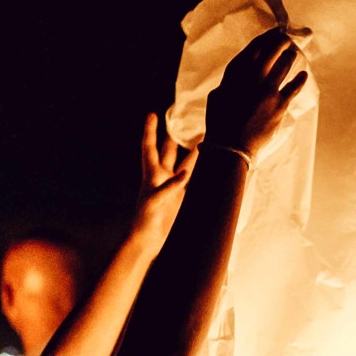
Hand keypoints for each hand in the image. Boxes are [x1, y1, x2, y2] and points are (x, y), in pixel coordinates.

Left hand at [132, 112, 195, 245]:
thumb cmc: (144, 220)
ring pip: (184, 163)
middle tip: (183, 120)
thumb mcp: (154, 202)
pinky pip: (193, 180)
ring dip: (193, 151)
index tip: (152, 114)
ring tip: (204, 136)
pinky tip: (211, 164)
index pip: (149, 147)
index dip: (150, 131)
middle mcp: (162, 177)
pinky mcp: (182, 198)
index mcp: (151, 175)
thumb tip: (184, 174)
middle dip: (175, 135)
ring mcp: (173, 187)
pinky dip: (201, 172)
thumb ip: (169, 187)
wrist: (148, 241)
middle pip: (169, 150)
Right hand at [201, 27, 306, 161]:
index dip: (265, 39)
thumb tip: (240, 73)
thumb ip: (230, 81)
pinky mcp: (279, 105)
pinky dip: (299, 79)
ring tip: (293, 53)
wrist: (231, 145)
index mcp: (235, 74)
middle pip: (270, 52)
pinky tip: (303, 74)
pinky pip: (293, 87)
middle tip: (286, 38)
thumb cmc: (221, 122)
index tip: (272, 32)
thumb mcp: (218, 96)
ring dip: (289, 57)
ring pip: (283, 66)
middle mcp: (252, 78)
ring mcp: (267, 90)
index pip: (253, 49)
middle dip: (280, 42)